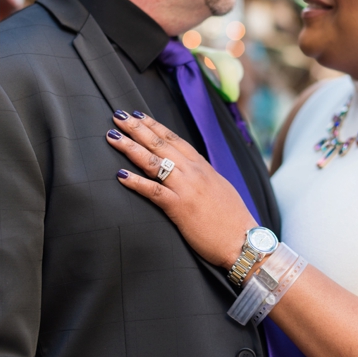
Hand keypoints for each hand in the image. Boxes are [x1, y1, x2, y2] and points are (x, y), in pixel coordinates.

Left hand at [106, 111, 255, 269]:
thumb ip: (201, 176)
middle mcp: (193, 172)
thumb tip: (188, 169)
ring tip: (113, 137)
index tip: (137, 114)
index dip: (154, 125)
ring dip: (131, 147)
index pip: (174, 139)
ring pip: (154, 162)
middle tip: (118, 116)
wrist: (244, 242)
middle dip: (137, 128)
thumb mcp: (218, 187)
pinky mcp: (180, 208)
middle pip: (160, 144)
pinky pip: (154, 191)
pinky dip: (136, 182)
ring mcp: (186, 188)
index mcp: (202, 167)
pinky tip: (120, 175)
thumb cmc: (232, 219)